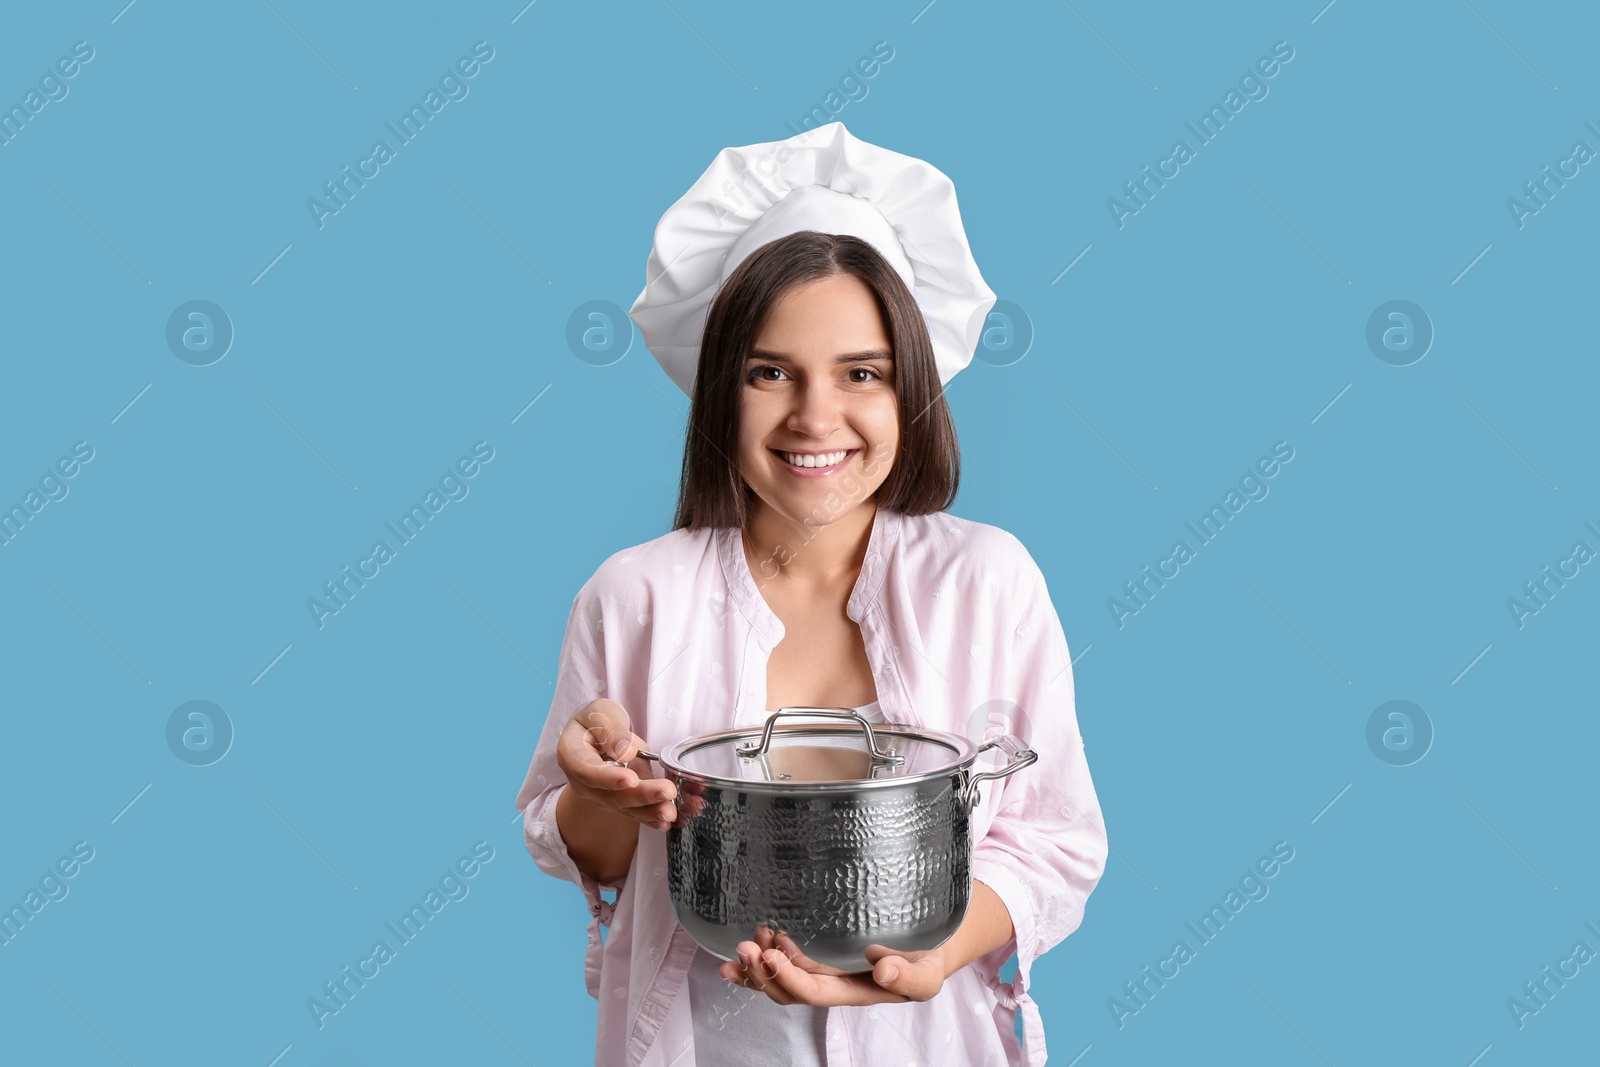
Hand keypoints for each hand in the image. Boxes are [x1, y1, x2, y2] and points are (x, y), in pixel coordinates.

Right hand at [555, 699, 678, 832]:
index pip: (586, 770)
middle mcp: (584, 781)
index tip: (631, 778)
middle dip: (640, 795)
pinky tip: (667, 821)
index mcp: (572, 754)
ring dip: (649, 811)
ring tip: (670, 811)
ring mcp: (601, 795)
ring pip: (625, 806)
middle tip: (666, 792)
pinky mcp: (620, 801)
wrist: (601, 735)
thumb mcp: (601, 712)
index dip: (608, 777)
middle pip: (610, 794)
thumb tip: (625, 752)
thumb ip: (610, 730)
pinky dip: (651, 817)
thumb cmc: (598, 720)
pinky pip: (634, 812)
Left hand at [718, 925, 949, 1006]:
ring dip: (759, 963)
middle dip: (763, 972)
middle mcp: (833, 983)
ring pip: (782, 976)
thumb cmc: (929, 959)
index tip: (772, 955)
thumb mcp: (929, 974)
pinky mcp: (821, 949)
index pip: (814, 992)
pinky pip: (786, 958)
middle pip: (788, 989)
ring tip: (748, 940)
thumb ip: (910, 978)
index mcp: (854, 992)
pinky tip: (750, 942)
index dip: (790, 977)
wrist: (932, 943)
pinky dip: (764, 954)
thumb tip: (882, 972)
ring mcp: (824, 967)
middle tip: (747, 947)